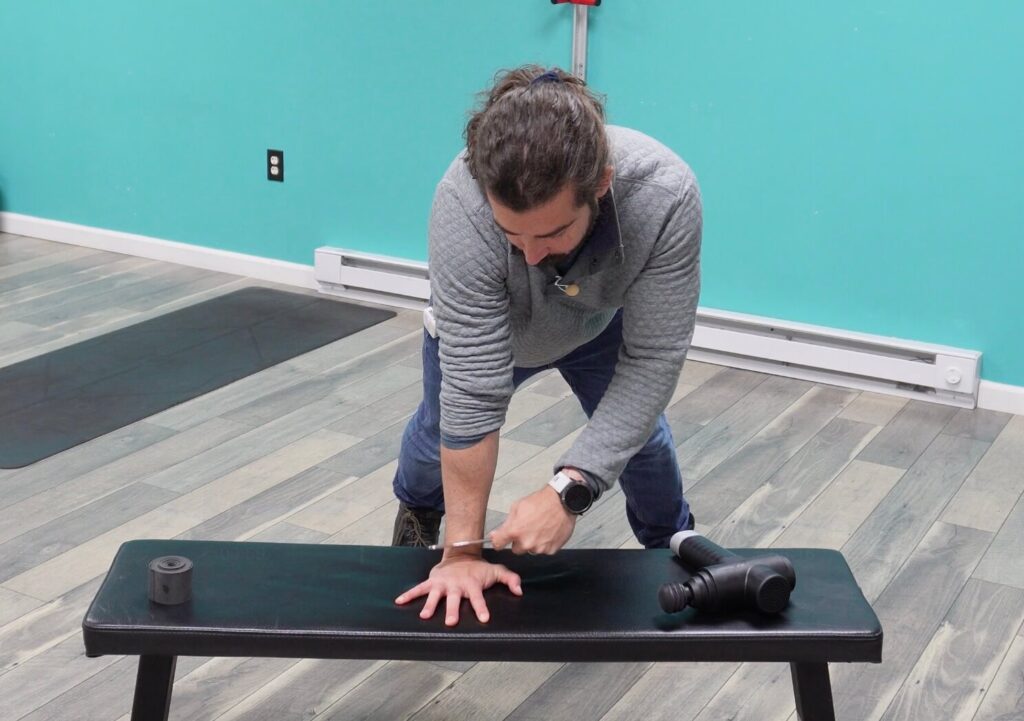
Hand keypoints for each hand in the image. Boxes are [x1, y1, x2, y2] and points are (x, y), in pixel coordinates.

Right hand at [394, 554, 521, 626]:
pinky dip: (409, 594)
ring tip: (424, 616)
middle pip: (454, 599)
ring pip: (435, 595)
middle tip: (451, 622)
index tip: (484, 618)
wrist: (461, 553)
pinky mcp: (432, 581)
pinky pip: (419, 588)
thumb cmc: (479, 568)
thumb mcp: (497, 571)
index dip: (481, 607)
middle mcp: (456, 585)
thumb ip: (510, 579)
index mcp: (472, 585)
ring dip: (430, 605)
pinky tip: (399, 601)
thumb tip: (520, 591)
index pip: (478, 598)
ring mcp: (443, 584)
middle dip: (452, 610)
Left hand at [490, 485, 575, 554]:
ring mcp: (539, 548)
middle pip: (516, 549)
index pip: (498, 544)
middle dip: (519, 541)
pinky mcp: (551, 550)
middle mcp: (526, 543)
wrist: (563, 502)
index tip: (501, 539)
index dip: (498, 541)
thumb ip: (506, 524)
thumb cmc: (541, 502)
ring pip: (531, 550)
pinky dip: (545, 543)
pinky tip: (548, 531)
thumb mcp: (517, 507)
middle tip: (527, 528)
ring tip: (540, 528)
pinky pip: (543, 550)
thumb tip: (495, 535)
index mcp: (515, 531)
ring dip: (533, 542)